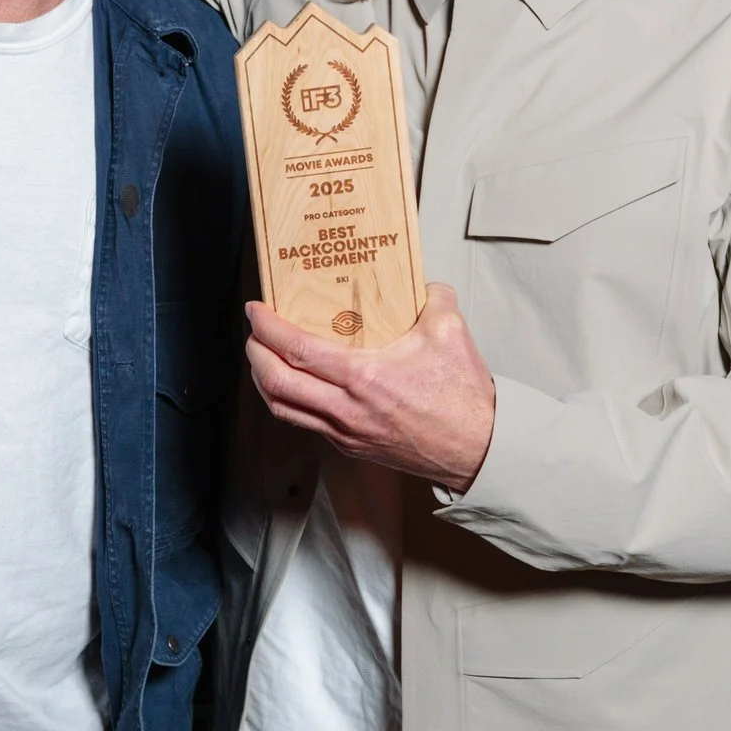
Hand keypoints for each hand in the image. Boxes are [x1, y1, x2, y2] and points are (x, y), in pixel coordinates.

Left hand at [244, 284, 495, 488]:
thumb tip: (418, 281)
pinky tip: (296, 384)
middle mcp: (346, 409)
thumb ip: (432, 296)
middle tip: (253, 332)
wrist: (477, 449)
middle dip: (254, 353)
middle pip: (275, 382)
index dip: (267, 328)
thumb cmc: (463, 398)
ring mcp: (346, 432)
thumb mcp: (451, 331)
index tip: (255, 310)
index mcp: (363, 377)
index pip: (297, 350)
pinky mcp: (352, 446)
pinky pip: (306, 423)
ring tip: (263, 357)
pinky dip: (290, 400)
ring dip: (264, 381)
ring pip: (283, 409)